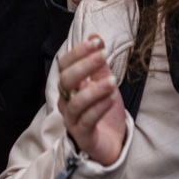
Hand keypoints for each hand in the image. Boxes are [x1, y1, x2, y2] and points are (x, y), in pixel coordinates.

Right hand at [57, 35, 126, 166]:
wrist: (110, 143)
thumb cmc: (103, 111)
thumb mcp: (104, 82)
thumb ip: (99, 63)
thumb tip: (95, 35)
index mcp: (69, 86)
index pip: (64, 65)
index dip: (78, 52)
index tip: (97, 42)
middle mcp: (66, 101)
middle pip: (65, 81)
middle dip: (84, 66)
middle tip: (103, 56)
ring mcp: (72, 119)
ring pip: (75, 103)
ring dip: (94, 89)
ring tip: (113, 81)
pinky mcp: (82, 136)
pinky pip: (87, 121)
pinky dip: (99, 108)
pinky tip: (111, 99)